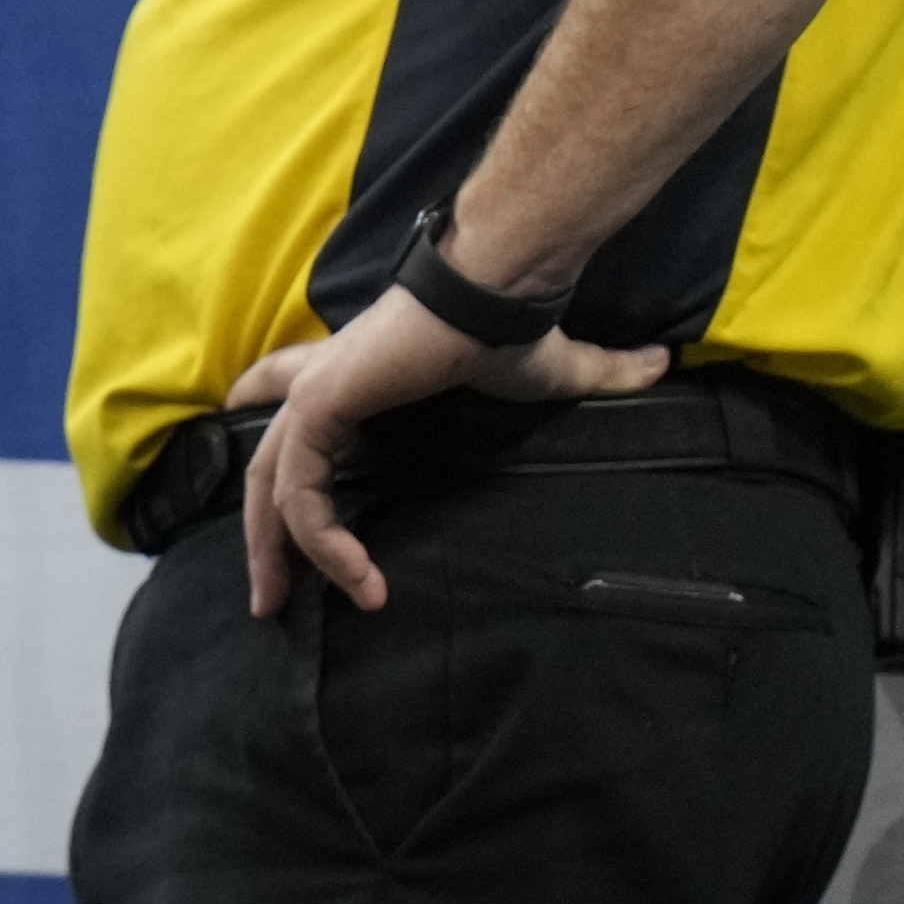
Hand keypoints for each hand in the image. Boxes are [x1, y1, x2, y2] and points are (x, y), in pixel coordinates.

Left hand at [224, 282, 670, 617]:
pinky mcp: (318, 407)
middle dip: (261, 536)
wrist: (498, 295)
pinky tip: (359, 575)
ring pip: (269, 489)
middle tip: (271, 601)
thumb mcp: (553, 371)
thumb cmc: (514, 327)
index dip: (261, 406)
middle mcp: (323, 381)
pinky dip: (322, 541)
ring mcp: (313, 394)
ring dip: (286, 556)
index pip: (287, 388)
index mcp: (355, 369)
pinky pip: (300, 493)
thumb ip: (597, 373)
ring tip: (325, 608)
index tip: (243, 440)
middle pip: (263, 465)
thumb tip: (661, 366)